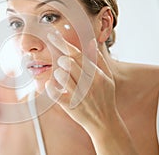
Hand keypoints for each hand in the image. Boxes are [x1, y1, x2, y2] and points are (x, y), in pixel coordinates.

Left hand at [45, 32, 137, 154]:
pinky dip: (50, 87)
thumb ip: (98, 59)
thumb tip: (90, 42)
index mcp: (97, 74)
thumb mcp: (107, 77)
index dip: (62, 43)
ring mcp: (79, 95)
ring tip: (61, 77)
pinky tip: (52, 85)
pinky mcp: (70, 106)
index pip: (77, 54)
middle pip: (68, 62)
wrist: (105, 122)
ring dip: (57, 73)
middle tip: (61, 63)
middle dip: (61, 60)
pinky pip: (55, 92)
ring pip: (61, 74)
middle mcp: (89, 83)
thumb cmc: (105, 97)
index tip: (52, 36)